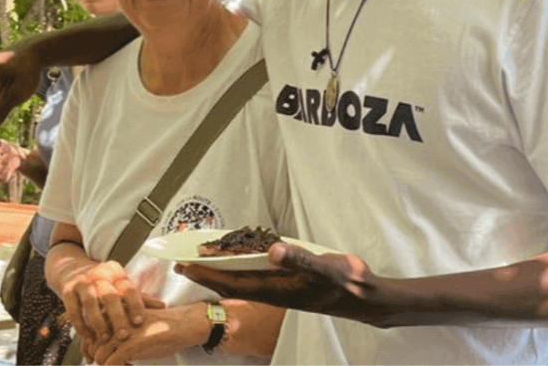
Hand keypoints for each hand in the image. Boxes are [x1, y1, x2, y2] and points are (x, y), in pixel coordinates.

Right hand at [58, 260, 161, 343]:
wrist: (73, 270)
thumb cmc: (104, 283)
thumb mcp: (121, 285)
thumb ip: (140, 297)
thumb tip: (163, 306)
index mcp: (117, 273)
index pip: (129, 288)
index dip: (136, 304)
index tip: (140, 321)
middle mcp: (100, 275)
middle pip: (110, 295)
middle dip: (117, 316)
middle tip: (124, 335)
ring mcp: (83, 282)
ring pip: (91, 301)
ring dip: (98, 321)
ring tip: (105, 338)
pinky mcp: (67, 290)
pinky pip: (73, 309)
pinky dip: (80, 324)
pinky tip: (87, 336)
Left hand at [88, 303, 207, 364]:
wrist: (182, 325)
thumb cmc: (160, 328)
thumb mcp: (134, 327)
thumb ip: (116, 334)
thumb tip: (96, 352)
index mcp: (114, 312)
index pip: (91, 336)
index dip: (95, 351)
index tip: (106, 359)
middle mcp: (114, 318)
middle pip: (93, 347)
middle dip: (103, 360)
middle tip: (121, 363)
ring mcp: (122, 330)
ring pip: (100, 357)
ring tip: (127, 365)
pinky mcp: (131, 342)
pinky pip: (111, 363)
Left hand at [177, 242, 388, 325]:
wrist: (364, 296)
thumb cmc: (344, 283)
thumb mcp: (323, 267)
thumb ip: (298, 259)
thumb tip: (274, 250)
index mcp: (275, 290)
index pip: (231, 282)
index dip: (206, 274)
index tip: (184, 265)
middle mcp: (273, 291)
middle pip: (231, 282)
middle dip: (206, 272)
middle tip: (184, 261)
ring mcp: (281, 288)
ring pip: (243, 279)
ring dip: (223, 269)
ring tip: (206, 258)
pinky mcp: (289, 284)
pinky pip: (258, 275)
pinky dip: (243, 266)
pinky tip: (242, 258)